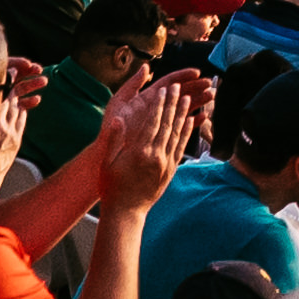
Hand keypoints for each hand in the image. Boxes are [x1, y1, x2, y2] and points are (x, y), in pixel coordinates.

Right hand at [99, 68, 205, 198]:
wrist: (126, 211)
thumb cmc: (112, 187)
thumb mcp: (107, 163)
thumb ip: (114, 140)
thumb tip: (118, 119)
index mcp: (139, 151)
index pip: (152, 122)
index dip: (159, 104)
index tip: (164, 90)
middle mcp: (155, 155)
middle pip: (167, 124)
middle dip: (173, 103)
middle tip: (179, 87)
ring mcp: (165, 163)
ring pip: (177, 133)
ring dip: (183, 114)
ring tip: (189, 97)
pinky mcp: (171, 170)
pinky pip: (181, 147)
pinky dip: (187, 132)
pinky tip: (191, 121)